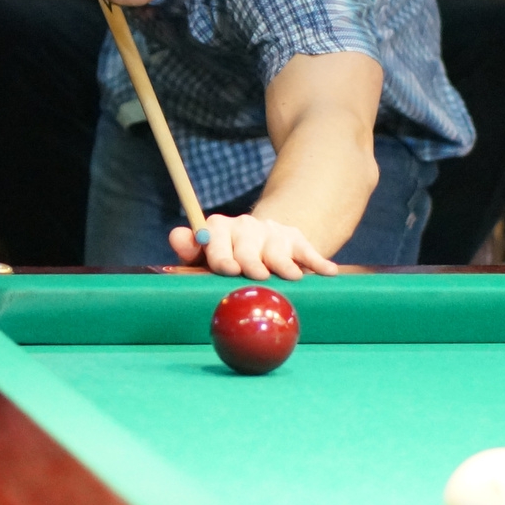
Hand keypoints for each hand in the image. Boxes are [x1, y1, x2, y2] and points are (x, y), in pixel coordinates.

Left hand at [169, 212, 339, 280]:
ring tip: (291, 278)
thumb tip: (176, 235)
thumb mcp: (204, 258)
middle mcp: (245, 226)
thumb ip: (190, 251)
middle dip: (251, 261)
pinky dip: (318, 262)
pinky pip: (308, 251)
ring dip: (284, 264)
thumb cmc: (227, 259)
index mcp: (219, 229)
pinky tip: (328, 273)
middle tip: (257, 276)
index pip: (216, 236)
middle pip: (247, 243)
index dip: (221, 254)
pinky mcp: (296, 241)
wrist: (261, 246)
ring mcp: (272, 233)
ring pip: (277, 247)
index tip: (228, 270)